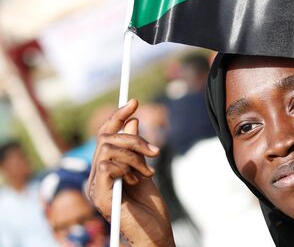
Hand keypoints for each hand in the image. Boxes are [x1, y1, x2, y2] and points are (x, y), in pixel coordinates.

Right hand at [86, 100, 174, 245]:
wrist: (155, 232)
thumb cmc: (151, 207)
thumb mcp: (145, 169)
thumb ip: (137, 148)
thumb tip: (133, 121)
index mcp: (106, 169)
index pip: (106, 135)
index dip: (117, 116)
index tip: (134, 101)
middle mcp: (97, 176)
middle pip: (106, 139)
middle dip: (133, 138)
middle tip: (154, 151)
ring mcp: (96, 186)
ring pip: (107, 150)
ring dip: (134, 156)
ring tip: (148, 172)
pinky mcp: (100, 196)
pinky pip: (106, 166)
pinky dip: (127, 167)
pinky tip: (139, 180)